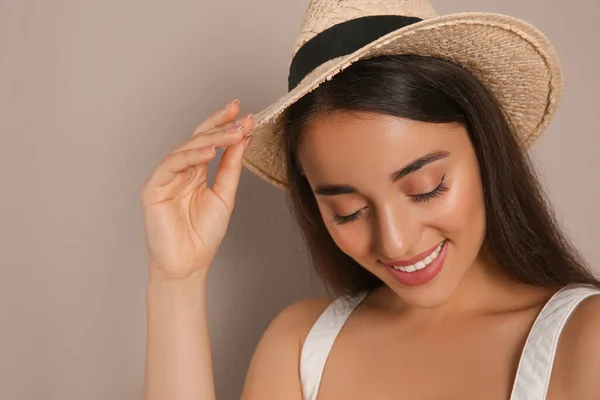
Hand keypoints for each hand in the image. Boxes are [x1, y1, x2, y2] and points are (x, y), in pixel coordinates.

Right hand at [140, 100, 253, 280]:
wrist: (188, 264)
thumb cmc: (203, 234)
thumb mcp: (224, 194)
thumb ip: (231, 166)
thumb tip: (242, 138)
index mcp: (195, 171)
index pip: (208, 141)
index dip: (223, 124)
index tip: (243, 112)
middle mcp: (179, 171)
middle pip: (198, 139)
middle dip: (220, 126)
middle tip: (241, 118)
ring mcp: (165, 178)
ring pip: (186, 148)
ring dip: (211, 138)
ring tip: (233, 133)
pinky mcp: (153, 188)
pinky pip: (170, 165)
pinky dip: (190, 156)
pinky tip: (209, 152)